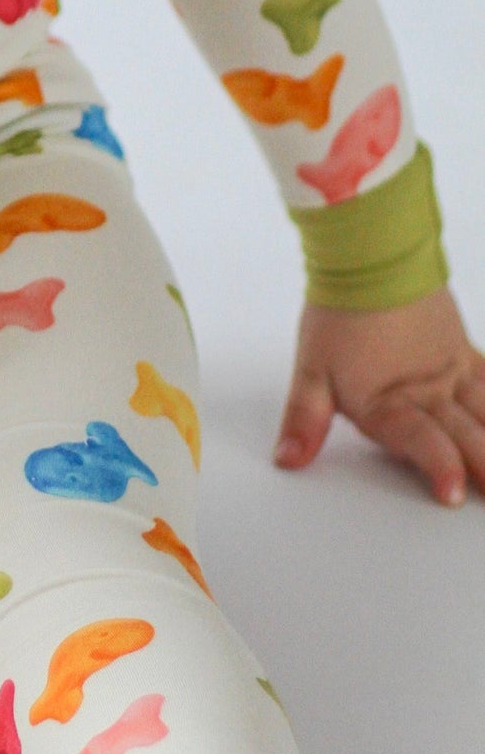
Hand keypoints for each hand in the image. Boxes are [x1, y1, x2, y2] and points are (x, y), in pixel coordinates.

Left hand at [275, 287, 484, 508]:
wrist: (372, 258)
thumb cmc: (340, 313)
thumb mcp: (310, 371)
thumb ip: (304, 420)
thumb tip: (288, 460)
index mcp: (389, 402)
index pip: (418, 441)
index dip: (438, 468)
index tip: (454, 495)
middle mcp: (428, 392)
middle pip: (466, 435)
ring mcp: (452, 372)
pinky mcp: (463, 353)